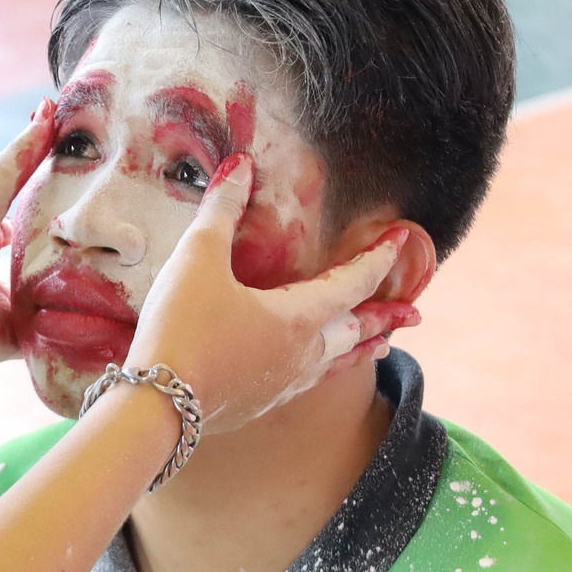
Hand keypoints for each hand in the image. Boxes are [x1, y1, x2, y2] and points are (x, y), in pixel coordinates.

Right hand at [126, 156, 406, 432]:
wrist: (157, 404)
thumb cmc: (183, 327)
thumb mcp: (198, 258)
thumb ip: (221, 211)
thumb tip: (240, 167)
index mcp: (299, 316)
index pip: (353, 282)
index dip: (379, 257)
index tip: (402, 240)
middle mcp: (302, 354)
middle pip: (355, 329)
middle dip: (385, 315)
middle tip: (414, 314)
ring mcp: (282, 384)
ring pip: (336, 362)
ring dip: (362, 348)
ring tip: (382, 346)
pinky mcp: (257, 404)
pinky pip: (307, 382)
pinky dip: (326, 369)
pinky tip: (311, 373)